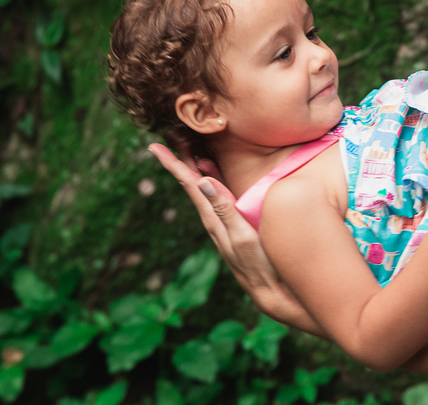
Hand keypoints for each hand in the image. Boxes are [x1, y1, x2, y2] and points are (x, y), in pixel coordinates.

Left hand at [147, 143, 323, 335]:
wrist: (273, 291)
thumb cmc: (260, 265)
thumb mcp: (242, 236)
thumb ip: (224, 208)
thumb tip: (202, 181)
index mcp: (212, 216)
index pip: (188, 184)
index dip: (172, 164)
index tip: (154, 146)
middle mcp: (214, 216)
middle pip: (192, 182)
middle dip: (181, 158)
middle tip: (171, 136)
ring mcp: (224, 220)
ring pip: (203, 187)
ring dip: (194, 166)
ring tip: (187, 147)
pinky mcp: (235, 222)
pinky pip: (217, 194)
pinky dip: (212, 177)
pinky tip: (212, 171)